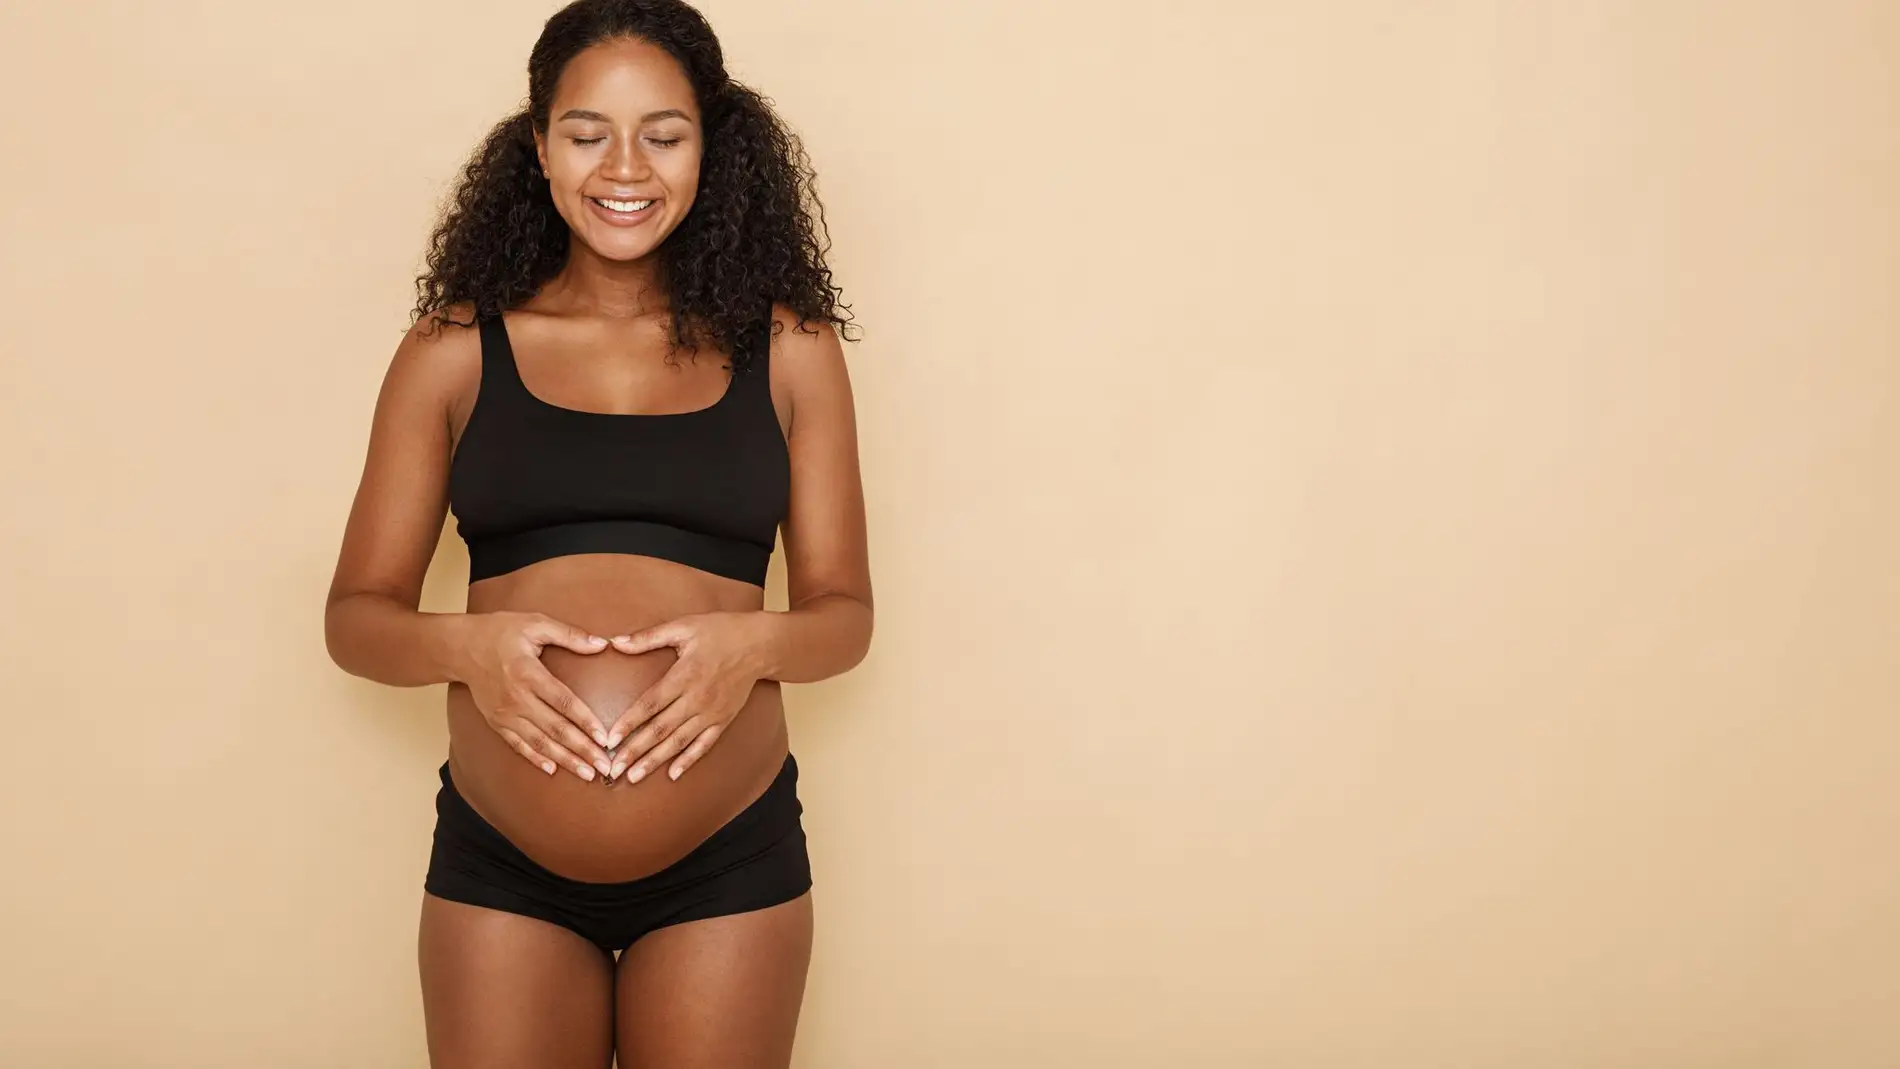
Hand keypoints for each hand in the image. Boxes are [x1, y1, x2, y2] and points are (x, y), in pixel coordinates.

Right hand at [456, 612, 616, 781]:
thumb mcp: (535, 623)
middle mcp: (517, 698)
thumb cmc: (499, 631)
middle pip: (555, 729)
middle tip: (605, 766)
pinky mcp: (496, 722)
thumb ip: (570, 635)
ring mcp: (505, 713)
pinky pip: (518, 745)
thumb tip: (602, 644)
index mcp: (529, 674)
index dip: (586, 722)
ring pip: (539, 742)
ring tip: (587, 773)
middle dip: (582, 750)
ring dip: (565, 760)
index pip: (564, 703)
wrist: (460, 648)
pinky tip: (553, 770)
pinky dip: (535, 758)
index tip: (605, 738)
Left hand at [604, 611, 765, 782]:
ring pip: (679, 742)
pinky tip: (673, 774)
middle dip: (635, 751)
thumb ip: (648, 637)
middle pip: (661, 730)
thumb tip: (615, 642)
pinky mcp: (724, 719)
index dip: (629, 723)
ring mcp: (711, 712)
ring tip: (634, 777)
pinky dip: (688, 760)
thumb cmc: (720, 631)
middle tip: (614, 769)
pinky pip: (704, 744)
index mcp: (684, 675)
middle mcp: (697, 698)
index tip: (610, 740)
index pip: (650, 704)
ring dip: (655, 761)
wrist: (760, 644)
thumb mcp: (683, 626)